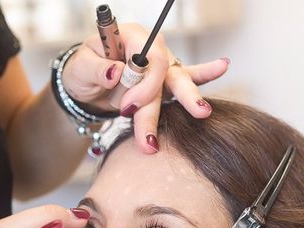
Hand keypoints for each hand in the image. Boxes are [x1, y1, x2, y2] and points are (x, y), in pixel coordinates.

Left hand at [61, 23, 228, 152]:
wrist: (84, 84)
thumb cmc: (82, 71)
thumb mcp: (80, 69)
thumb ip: (97, 69)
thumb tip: (115, 72)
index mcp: (129, 37)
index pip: (149, 59)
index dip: (144, 86)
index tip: (127, 109)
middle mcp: (148, 49)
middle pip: (168, 71)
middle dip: (179, 95)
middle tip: (196, 113)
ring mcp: (159, 65)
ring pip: (175, 84)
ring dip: (187, 102)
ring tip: (204, 111)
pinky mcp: (162, 82)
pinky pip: (186, 76)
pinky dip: (203, 74)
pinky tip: (222, 66)